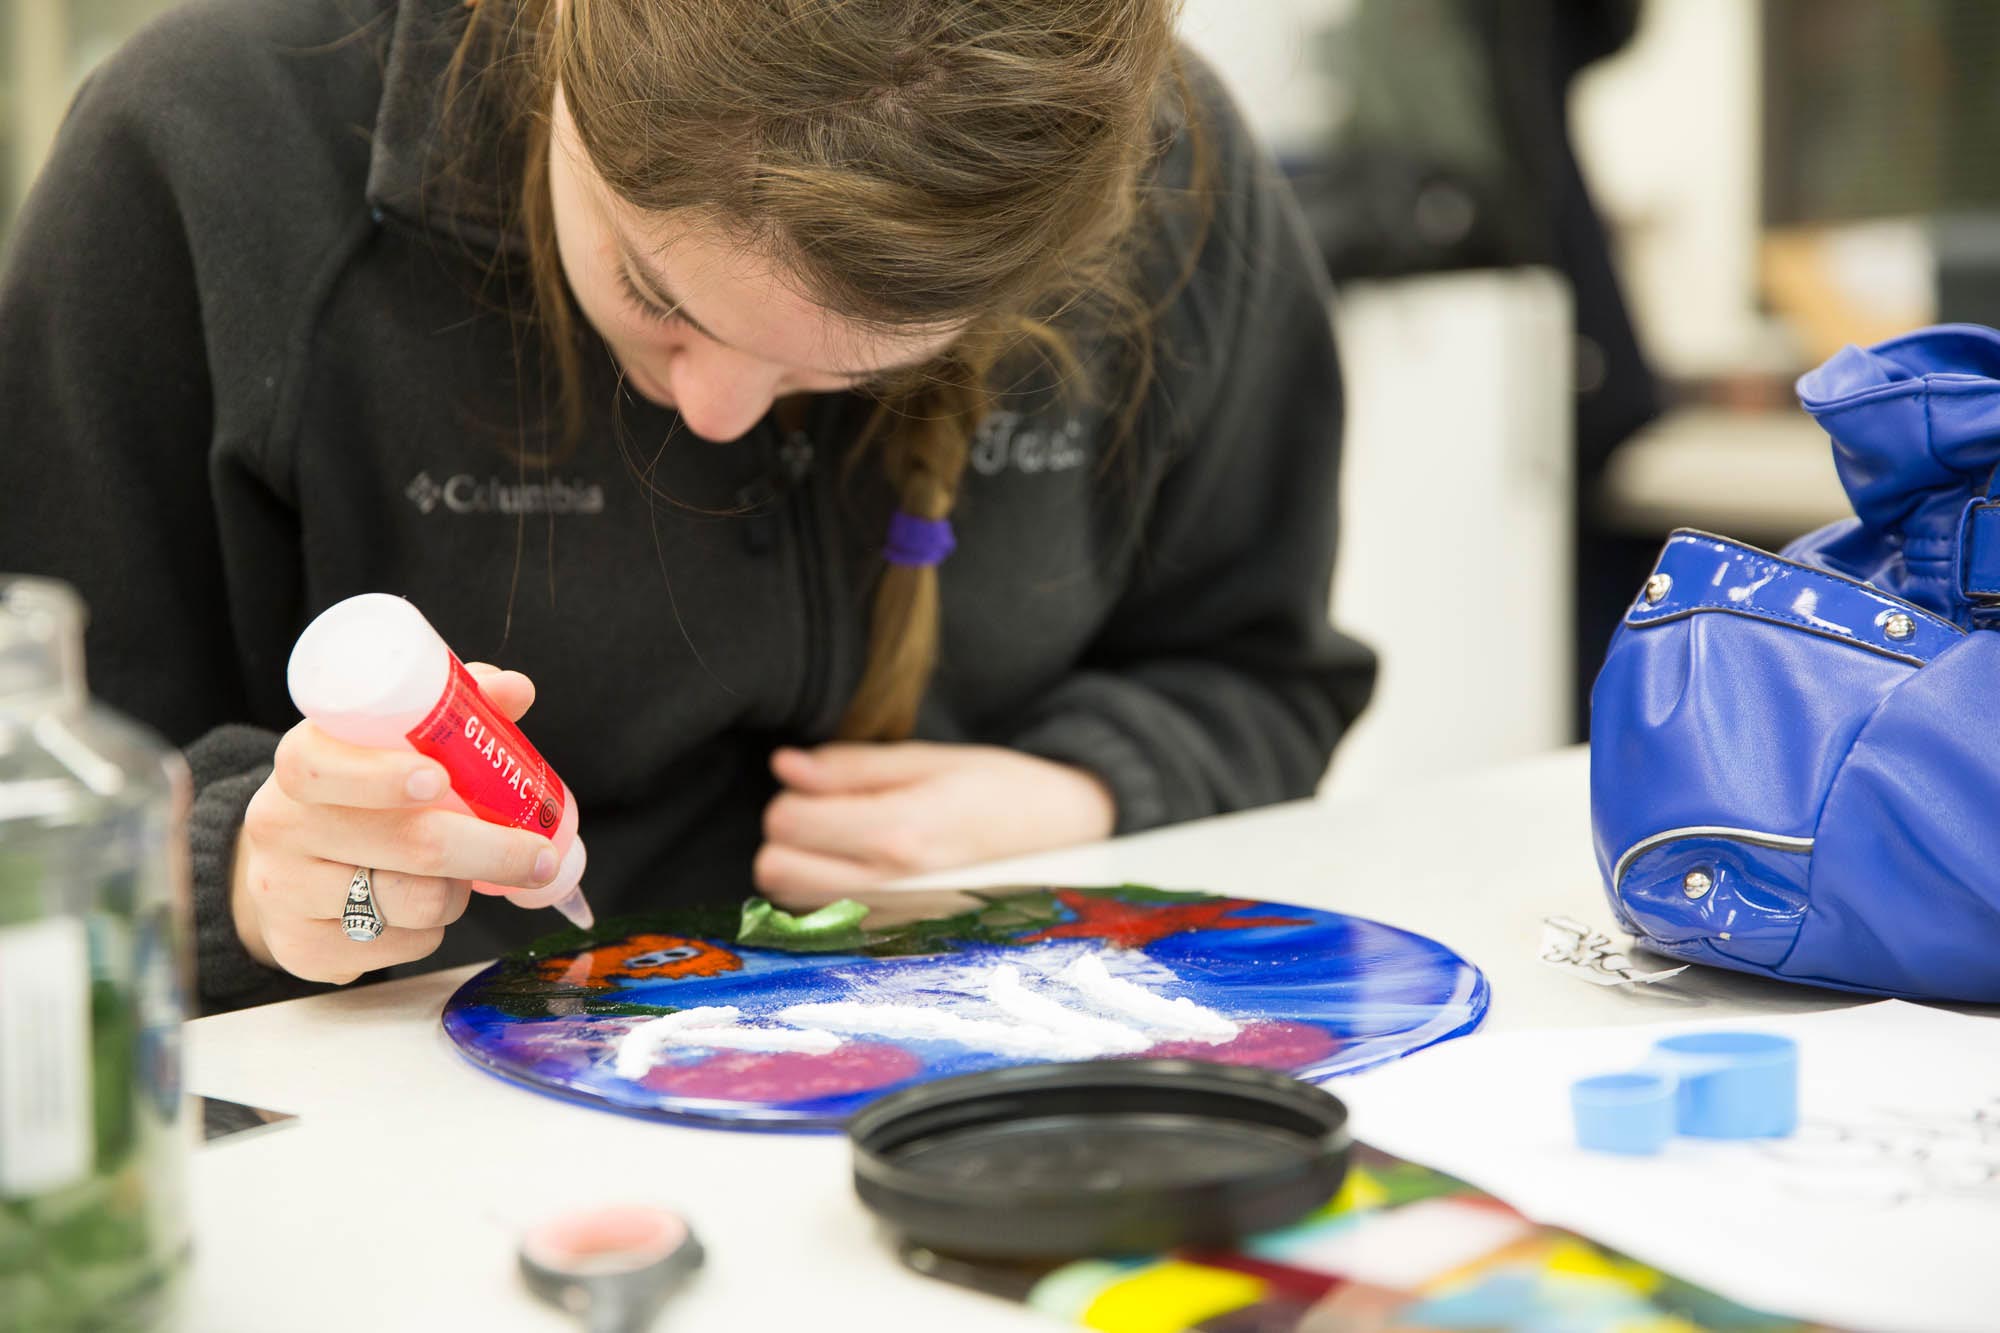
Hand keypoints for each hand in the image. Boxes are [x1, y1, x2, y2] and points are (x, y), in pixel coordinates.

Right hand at [231, 663, 562, 984]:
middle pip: (403, 842)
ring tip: (457, 876)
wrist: (288, 867)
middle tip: (539, 855)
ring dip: (459, 892)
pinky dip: (430, 930)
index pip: (320, 765)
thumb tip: (514, 689)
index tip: (439, 779)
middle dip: (489, 850)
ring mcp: (285, 892)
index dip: (381, 773)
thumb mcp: (389, 747)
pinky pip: (402, 946)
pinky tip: (415, 909)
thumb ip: (451, 713)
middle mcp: (281, 826)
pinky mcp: (303, 949)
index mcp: (302, 763)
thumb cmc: (358, 797)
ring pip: (413, 901)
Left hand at [754, 742, 1115, 909]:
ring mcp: (892, 921)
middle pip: (774, 868)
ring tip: (846, 841)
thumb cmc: (1001, 790)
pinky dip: (824, 896)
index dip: (793, 794)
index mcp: (900, 832)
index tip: (822, 785)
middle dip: (788, 835)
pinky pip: (826, 923)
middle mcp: (890, 887)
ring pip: (792, 901)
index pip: (787, 821)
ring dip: (801, 866)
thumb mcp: (931, 760)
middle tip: (827, 814)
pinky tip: (858, 872)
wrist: (1067, 841)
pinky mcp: (897, 938)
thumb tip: (784, 765)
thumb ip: (851, 766)